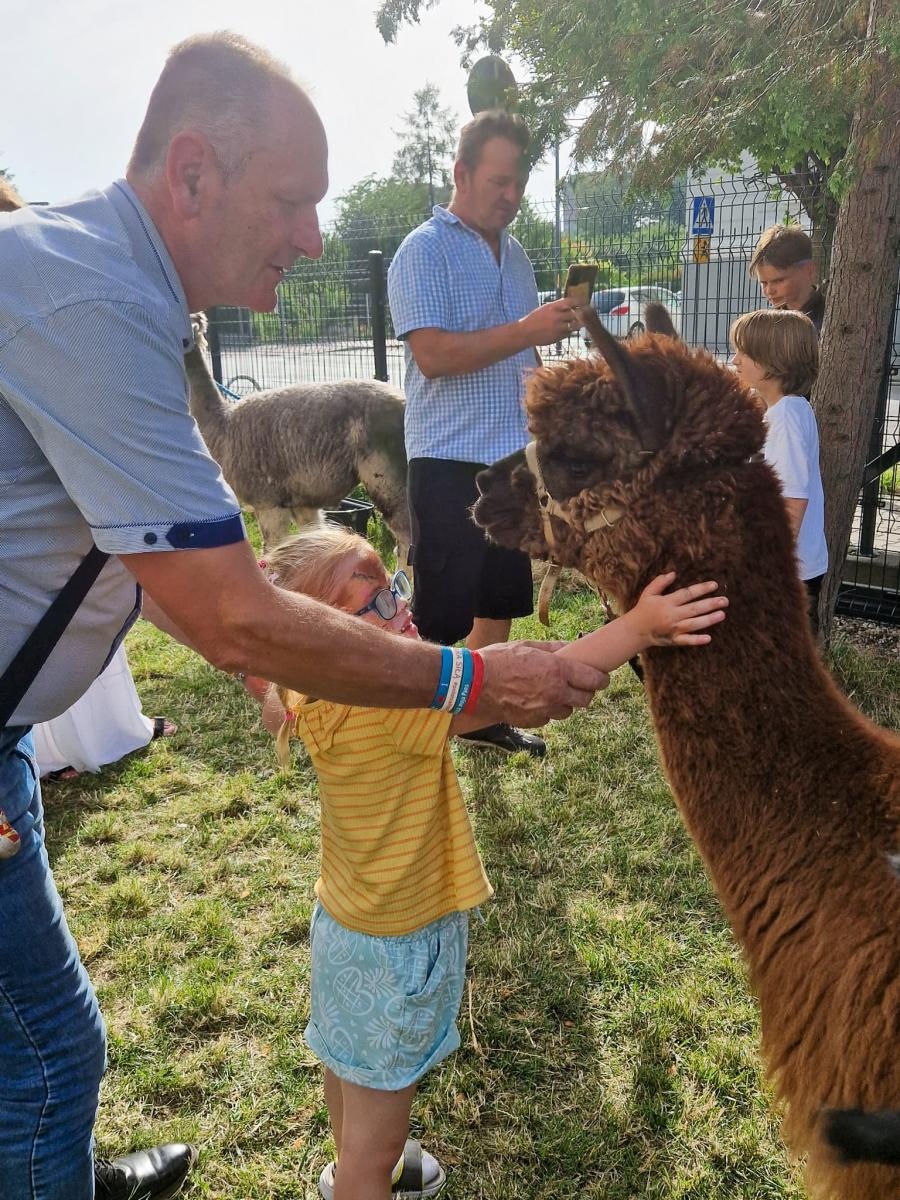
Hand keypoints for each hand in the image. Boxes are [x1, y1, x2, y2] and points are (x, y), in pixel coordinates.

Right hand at [476, 640, 608, 726]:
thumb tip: (572, 648)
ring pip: (567, 711)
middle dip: (586, 693)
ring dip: (565, 703)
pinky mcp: (531, 721)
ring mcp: (543, 710)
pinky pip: (548, 718)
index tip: (601, 677)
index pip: (594, 680)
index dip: (601, 679)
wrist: (473, 682)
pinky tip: (535, 700)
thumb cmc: (498, 659)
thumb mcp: (528, 645)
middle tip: (579, 685)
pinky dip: (546, 711)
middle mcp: (555, 692)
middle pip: (586, 700)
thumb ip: (554, 648)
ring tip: (553, 693)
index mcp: (557, 671)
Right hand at [520, 299, 582, 346]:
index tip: (585, 302)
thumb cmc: (536, 319)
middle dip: (584, 313)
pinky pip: (569, 333)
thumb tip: (572, 302)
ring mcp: (558, 327)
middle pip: (576, 313)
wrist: (525, 332)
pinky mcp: (558, 337)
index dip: (580, 301)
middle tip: (589, 313)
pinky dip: (571, 331)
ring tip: (581, 322)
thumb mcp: (546, 308)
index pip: (571, 302)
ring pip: (575, 325)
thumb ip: (558, 306)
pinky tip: (568, 329)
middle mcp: (556, 316)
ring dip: (580, 323)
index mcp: (553, 307)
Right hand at [632, 573, 727, 645]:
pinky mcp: (673, 640)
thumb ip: (660, 582)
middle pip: (694, 608)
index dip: (701, 589)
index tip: (714, 585)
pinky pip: (686, 641)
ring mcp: (673, 629)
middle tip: (725, 600)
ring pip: (694, 624)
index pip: (687, 593)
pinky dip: (697, 640)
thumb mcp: (648, 593)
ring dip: (709, 620)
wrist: (635, 630)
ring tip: (722, 614)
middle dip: (710, 604)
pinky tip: (708, 638)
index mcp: (666, 602)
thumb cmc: (643, 609)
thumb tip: (673, 573)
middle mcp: (671, 615)